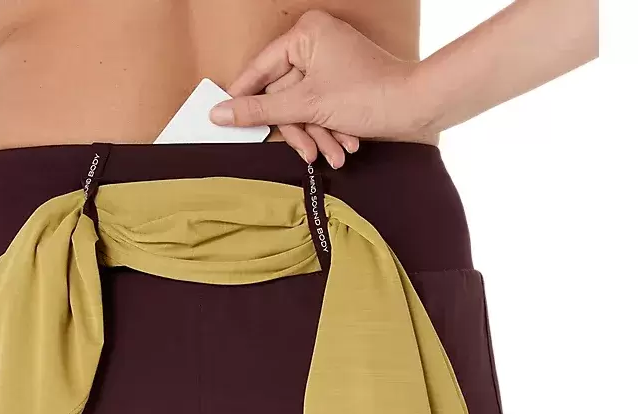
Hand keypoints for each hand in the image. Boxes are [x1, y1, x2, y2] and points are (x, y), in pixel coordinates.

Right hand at [209, 10, 431, 167]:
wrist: (417, 108)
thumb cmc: (369, 95)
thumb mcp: (307, 106)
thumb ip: (259, 110)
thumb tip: (219, 114)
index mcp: (305, 34)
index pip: (260, 69)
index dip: (244, 98)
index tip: (225, 119)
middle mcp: (316, 43)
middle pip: (283, 95)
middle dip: (301, 129)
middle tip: (307, 151)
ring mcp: (329, 64)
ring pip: (303, 108)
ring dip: (318, 136)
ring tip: (333, 155)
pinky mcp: (340, 84)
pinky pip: (320, 110)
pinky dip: (330, 131)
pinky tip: (344, 146)